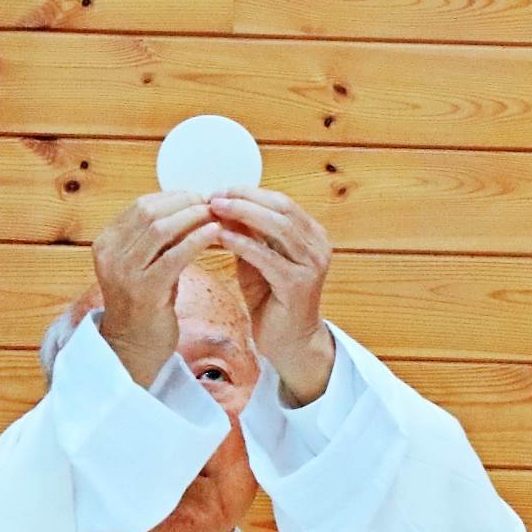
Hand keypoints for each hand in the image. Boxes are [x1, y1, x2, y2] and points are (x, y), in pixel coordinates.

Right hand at [91, 193, 225, 387]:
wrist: (134, 348)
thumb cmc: (145, 304)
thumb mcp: (144, 264)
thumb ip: (157, 238)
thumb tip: (190, 204)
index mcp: (106, 242)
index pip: (141, 205)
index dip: (173, 197)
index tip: (199, 197)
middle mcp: (110, 254)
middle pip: (149, 211)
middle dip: (185, 203)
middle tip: (212, 204)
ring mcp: (124, 272)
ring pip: (161, 228)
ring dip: (193, 217)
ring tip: (217, 216)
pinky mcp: (145, 290)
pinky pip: (174, 255)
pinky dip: (197, 239)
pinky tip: (215, 233)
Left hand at [210, 186, 336, 402]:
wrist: (289, 342)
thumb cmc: (271, 299)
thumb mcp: (257, 259)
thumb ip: (247, 234)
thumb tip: (222, 205)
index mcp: (311, 235)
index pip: (280, 202)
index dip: (249, 192)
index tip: (220, 189)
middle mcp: (317, 245)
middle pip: (281, 208)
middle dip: (245, 198)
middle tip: (214, 195)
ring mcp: (312, 265)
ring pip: (277, 227)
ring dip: (242, 214)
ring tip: (214, 209)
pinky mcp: (298, 284)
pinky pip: (267, 257)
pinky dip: (242, 243)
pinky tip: (220, 237)